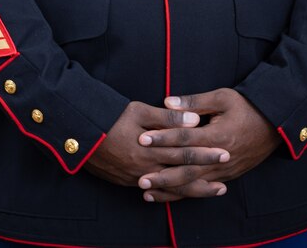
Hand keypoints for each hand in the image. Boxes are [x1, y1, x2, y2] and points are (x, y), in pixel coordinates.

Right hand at [84, 100, 229, 187]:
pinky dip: (170, 194)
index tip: (225, 152)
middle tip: (226, 176)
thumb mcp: (139, 111)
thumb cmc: (110, 118)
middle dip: (205, 175)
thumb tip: (195, 119)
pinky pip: (155, 192)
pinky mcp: (127, 182)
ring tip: (213, 190)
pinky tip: (181, 194)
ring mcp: (136, 178)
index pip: (185, 153)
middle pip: (182, 175)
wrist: (80, 135)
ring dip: (193, 190)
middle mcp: (146, 168)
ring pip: (171, 188)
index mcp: (151, 149)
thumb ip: (168, 118)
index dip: (206, 153)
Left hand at [136, 88, 279, 202]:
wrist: (275, 124)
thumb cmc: (247, 106)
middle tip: (139, 177)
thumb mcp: (222, 98)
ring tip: (147, 192)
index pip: (184, 139)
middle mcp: (220, 157)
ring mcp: (224, 170)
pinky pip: (202, 189)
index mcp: (218, 136)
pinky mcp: (227, 176)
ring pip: (193, 184)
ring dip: (170, 189)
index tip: (142, 139)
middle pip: (186, 169)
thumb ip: (194, 102)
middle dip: (162, 174)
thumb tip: (167, 101)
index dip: (163, 138)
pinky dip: (184, 194)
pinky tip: (168, 197)